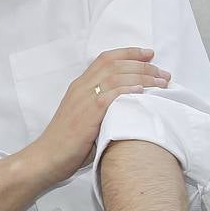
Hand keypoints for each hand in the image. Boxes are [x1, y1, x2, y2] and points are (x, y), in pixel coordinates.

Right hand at [36, 47, 169, 180]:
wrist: (47, 157)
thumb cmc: (68, 143)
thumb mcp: (84, 117)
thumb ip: (102, 107)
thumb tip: (129, 106)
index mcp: (79, 86)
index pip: (105, 59)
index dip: (129, 53)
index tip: (149, 54)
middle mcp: (80, 88)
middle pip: (114, 65)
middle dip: (142, 65)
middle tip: (163, 72)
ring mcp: (83, 100)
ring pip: (114, 77)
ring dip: (141, 77)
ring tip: (161, 82)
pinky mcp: (87, 114)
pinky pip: (109, 95)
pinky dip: (127, 90)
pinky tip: (142, 91)